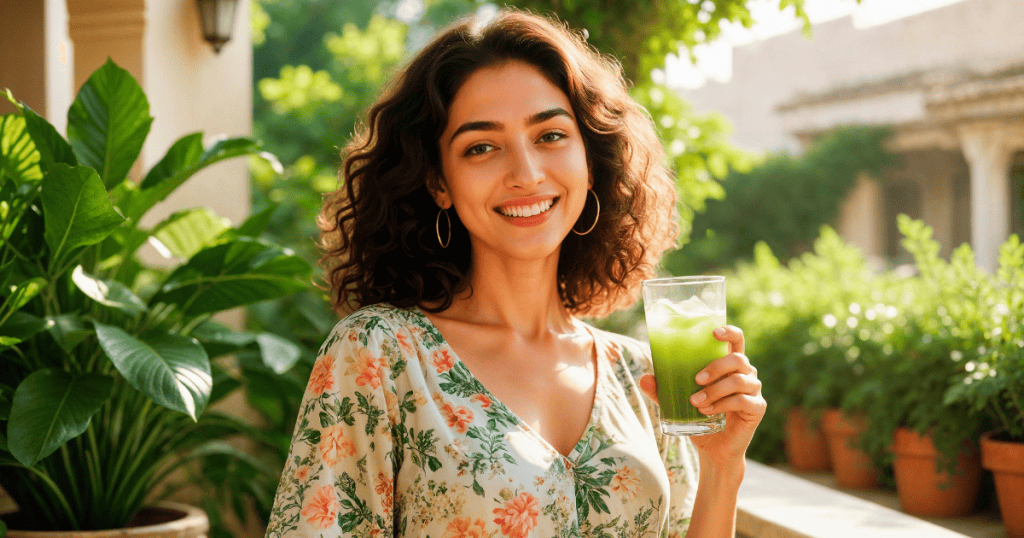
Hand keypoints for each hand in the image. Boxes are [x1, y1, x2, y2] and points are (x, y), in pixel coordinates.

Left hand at [639, 325, 764, 467]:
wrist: (713, 450)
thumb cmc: (698, 418)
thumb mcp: (677, 403)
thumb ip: (662, 391)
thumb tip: (644, 379)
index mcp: (729, 365)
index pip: (737, 340)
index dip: (729, 332)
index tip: (714, 332)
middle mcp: (746, 374)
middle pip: (738, 359)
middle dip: (715, 366)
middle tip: (696, 379)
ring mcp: (754, 391)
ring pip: (739, 380)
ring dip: (715, 390)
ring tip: (696, 402)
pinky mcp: (757, 408)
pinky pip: (742, 400)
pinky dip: (722, 405)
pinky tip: (707, 412)